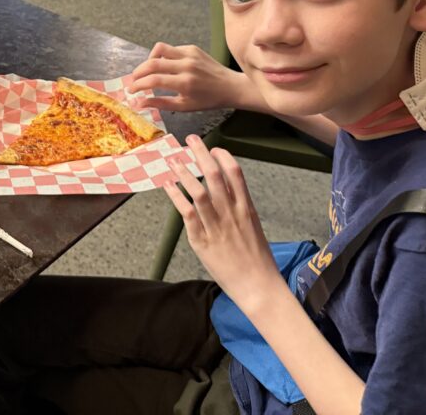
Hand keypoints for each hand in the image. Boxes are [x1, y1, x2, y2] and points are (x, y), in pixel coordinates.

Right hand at [126, 43, 250, 111]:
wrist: (231, 87)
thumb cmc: (208, 100)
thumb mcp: (184, 107)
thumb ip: (160, 104)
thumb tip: (139, 103)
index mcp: (185, 83)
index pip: (154, 80)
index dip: (138, 85)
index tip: (131, 90)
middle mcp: (186, 66)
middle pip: (152, 63)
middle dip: (138, 72)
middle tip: (134, 80)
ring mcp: (190, 54)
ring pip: (159, 49)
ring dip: (149, 59)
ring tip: (148, 70)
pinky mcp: (193, 48)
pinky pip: (171, 48)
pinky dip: (163, 56)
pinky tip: (165, 66)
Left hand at [164, 136, 281, 309]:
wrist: (258, 286)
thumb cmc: (257, 259)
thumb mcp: (253, 227)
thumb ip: (239, 209)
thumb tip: (227, 194)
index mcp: (246, 208)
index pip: (236, 174)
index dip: (223, 157)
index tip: (213, 148)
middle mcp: (231, 213)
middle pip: (215, 176)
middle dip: (202, 154)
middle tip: (191, 140)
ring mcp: (216, 226)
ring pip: (199, 192)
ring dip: (185, 173)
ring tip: (174, 160)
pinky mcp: (202, 241)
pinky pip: (187, 213)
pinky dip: (176, 196)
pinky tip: (167, 185)